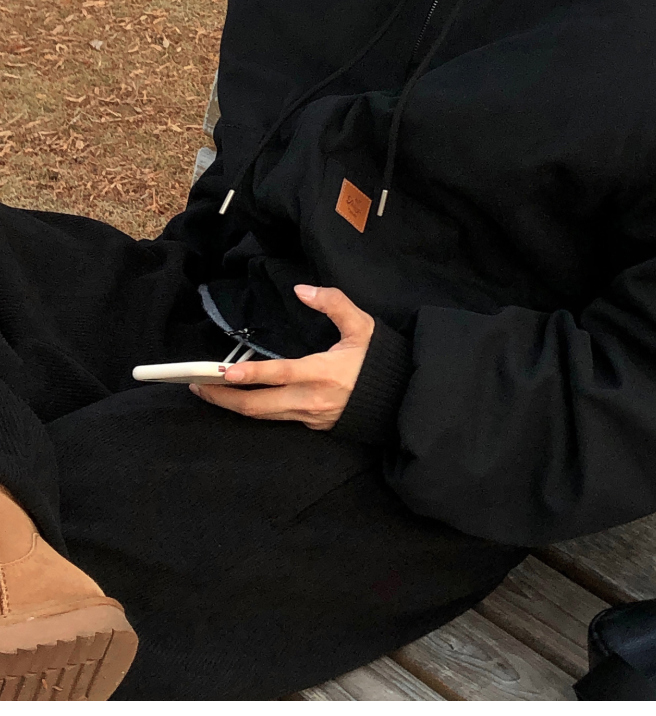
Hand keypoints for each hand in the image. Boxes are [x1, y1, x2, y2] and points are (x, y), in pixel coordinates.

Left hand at [190, 287, 373, 430]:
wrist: (398, 400)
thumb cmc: (378, 360)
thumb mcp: (361, 325)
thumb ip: (332, 303)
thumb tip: (301, 290)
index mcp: (322, 373)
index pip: (279, 375)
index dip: (250, 374)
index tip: (223, 372)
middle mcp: (310, 400)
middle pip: (258, 406)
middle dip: (224, 398)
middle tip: (197, 386)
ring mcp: (308, 417)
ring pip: (262, 416)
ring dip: (233, 406)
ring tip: (208, 392)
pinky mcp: (311, 425)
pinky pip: (275, 419)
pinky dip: (253, 410)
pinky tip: (238, 400)